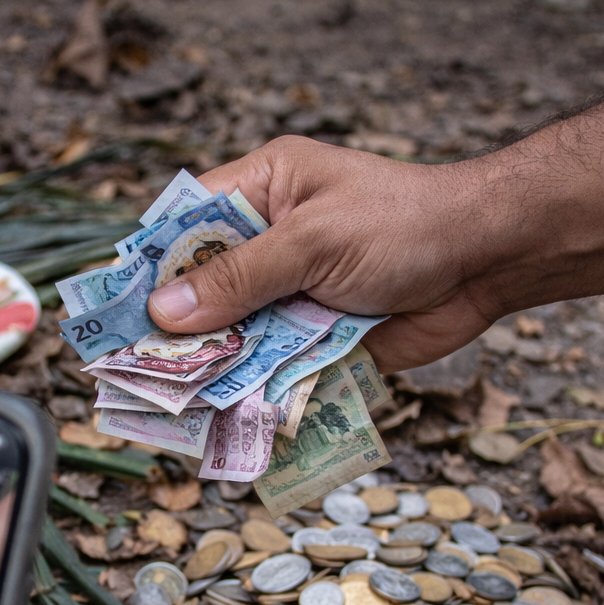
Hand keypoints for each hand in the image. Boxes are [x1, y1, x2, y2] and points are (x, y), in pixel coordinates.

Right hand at [145, 136, 502, 372]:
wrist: (488, 262)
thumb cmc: (406, 224)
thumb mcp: (313, 242)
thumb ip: (241, 277)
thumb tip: (165, 310)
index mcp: (264, 188)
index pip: (188, 222)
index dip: (152, 265)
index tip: (116, 310)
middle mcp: (272, 240)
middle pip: (204, 287)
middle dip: (176, 328)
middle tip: (132, 370)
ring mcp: (293, 291)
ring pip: (235, 333)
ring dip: (212, 366)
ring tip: (169, 405)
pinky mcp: (317, 336)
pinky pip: (272, 365)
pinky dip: (252, 388)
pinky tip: (222, 416)